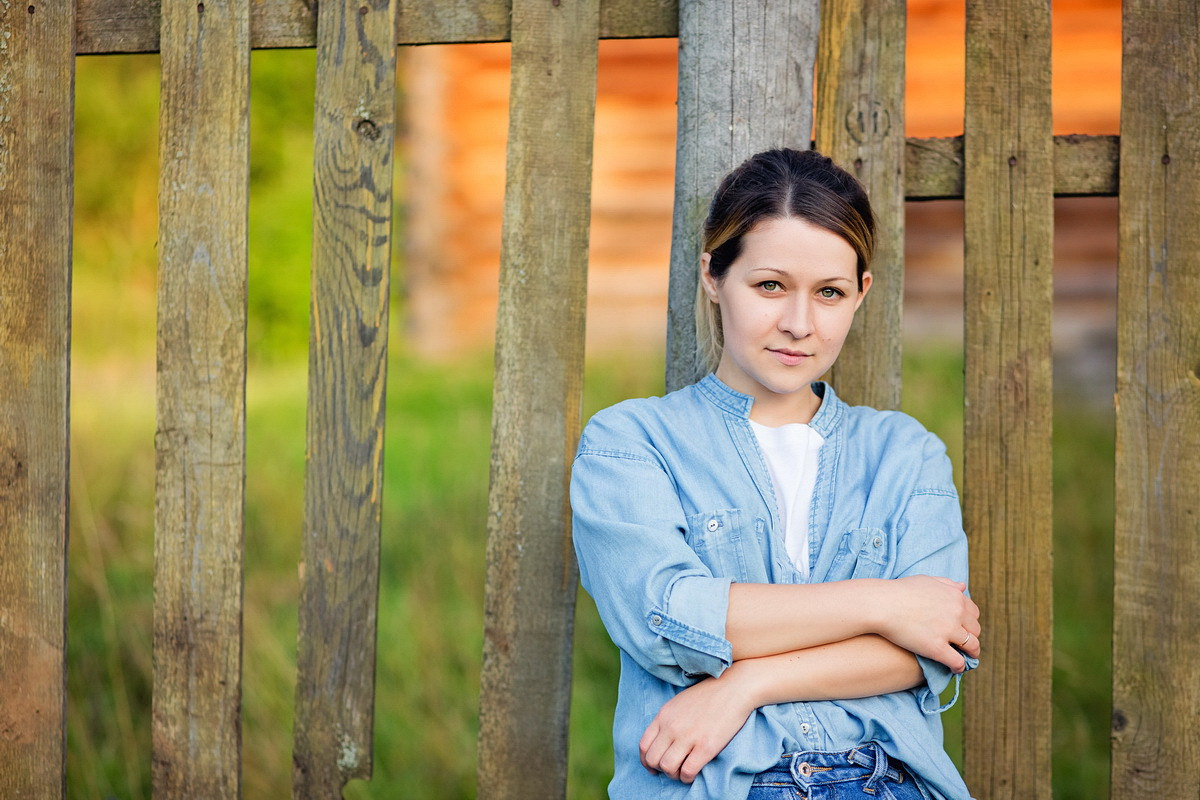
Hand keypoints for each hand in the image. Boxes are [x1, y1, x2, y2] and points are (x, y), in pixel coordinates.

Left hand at [639, 669, 755, 783]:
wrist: (733, 689)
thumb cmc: (708, 695)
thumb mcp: (679, 703)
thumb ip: (667, 720)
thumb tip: (662, 741)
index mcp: (664, 715)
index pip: (644, 745)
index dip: (646, 761)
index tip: (654, 767)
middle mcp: (672, 727)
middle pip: (653, 759)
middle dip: (659, 769)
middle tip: (671, 769)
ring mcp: (688, 737)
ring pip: (667, 767)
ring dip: (673, 775)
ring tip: (682, 772)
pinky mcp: (705, 747)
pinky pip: (687, 771)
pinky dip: (687, 778)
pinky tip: (692, 774)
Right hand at [874, 576, 980, 671]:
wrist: (881, 604)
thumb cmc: (899, 591)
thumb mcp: (926, 580)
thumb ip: (947, 583)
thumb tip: (963, 587)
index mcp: (955, 596)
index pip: (974, 613)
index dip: (969, 622)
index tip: (964, 628)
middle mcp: (956, 613)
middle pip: (975, 630)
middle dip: (971, 637)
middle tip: (963, 644)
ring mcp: (948, 631)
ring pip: (971, 647)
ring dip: (970, 654)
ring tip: (965, 658)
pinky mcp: (937, 648)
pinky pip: (957, 661)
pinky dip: (959, 667)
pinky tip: (954, 668)